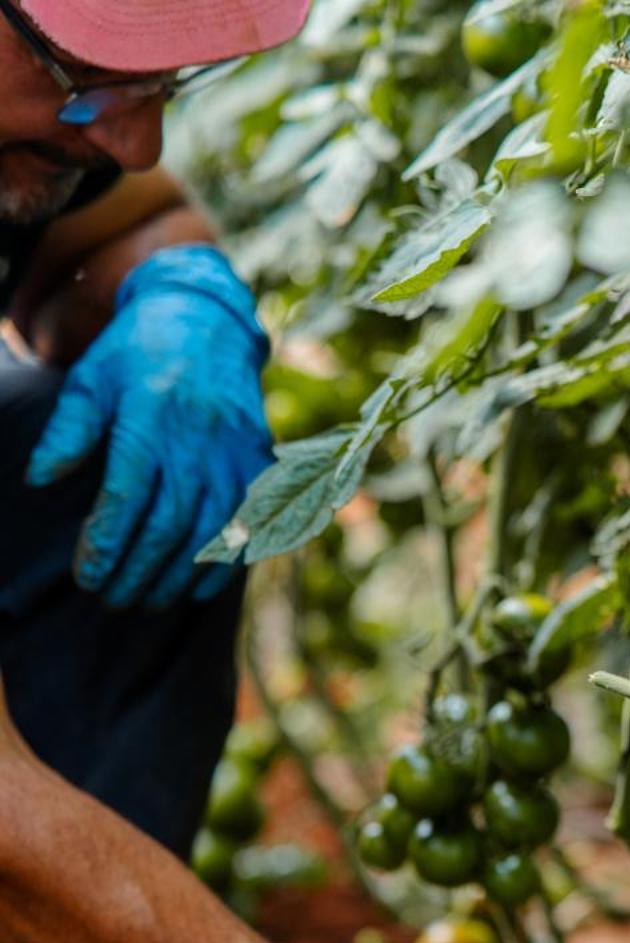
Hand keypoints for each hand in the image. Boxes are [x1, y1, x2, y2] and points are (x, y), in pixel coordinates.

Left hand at [27, 245, 271, 612]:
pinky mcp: (260, 465)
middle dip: (137, 571)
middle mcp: (196, 440)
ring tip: (147, 600)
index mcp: (148, 417)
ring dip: (176, 577)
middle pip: (166, 526)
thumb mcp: (92, 380)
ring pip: (208, 534)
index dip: (105, 544)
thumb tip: (37, 479)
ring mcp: (234, 455)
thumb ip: (66, 431)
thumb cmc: (138, 354)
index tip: (86, 575)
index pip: (124, 498)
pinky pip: (246, 526)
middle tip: (112, 598)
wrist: (207, 322)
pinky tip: (196, 589)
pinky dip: (223, 565)